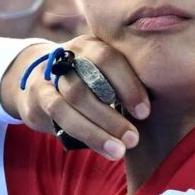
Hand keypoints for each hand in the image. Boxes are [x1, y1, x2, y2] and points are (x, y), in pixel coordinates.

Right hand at [1, 35, 150, 159]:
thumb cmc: (89, 80)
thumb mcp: (106, 73)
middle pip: (88, 83)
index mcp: (91, 44)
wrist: (40, 79)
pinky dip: (83, 133)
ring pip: (71, 101)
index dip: (128, 86)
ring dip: (97, 129)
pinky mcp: (37, 96)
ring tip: (119, 150)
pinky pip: (57, 115)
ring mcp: (49, 74)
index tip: (145, 113)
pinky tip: (102, 148)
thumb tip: (157, 110)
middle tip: (134, 139)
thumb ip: (124, 84)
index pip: (109, 59)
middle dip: (113, 115)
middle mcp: (68, 54)